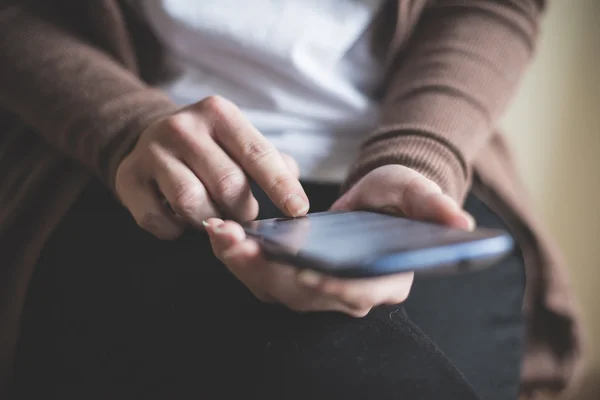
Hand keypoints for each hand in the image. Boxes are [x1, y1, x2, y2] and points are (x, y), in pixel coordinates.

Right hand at [115, 96, 308, 239]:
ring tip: (213, 216)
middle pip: (227, 184)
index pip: (257, 153)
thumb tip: (293, 191)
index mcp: (219, 114)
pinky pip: (158, 220)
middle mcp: (183, 127)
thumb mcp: (240, 142)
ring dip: (210, 220)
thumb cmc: (209, 147)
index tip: (298, 210)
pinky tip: (180, 220)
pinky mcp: (128, 178)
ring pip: (192, 203)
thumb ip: (272, 162)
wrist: (149, 139)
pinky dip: (175, 230)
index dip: (280, 186)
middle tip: (244, 216)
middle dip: (243, 210)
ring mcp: (152, 151)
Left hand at [206, 164, 473, 316]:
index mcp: (386, 281)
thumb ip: (434, 204)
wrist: (378, 201)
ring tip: (222, 234)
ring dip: (244, 265)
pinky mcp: (294, 277)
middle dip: (268, 273)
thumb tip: (461, 223)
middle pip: (304, 295)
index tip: (303, 271)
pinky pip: (262, 276)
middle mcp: (349, 294)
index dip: (330, 287)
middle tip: (238, 244)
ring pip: (276, 290)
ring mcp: (318, 289)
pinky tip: (221, 234)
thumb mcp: (418, 192)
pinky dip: (239, 257)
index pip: (357, 293)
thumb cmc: (400, 198)